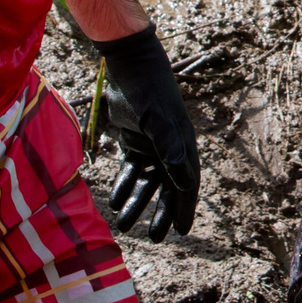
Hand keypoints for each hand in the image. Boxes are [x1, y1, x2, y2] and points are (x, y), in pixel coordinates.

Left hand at [98, 26, 200, 238]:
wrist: (129, 64)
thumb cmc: (146, 91)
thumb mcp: (156, 119)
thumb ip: (169, 148)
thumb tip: (184, 181)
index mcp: (183, 145)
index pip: (187, 184)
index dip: (184, 208)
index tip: (180, 231)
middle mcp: (170, 148)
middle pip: (168, 188)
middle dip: (161, 213)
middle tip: (155, 238)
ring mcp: (152, 145)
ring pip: (147, 182)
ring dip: (138, 203)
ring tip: (124, 225)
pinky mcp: (134, 141)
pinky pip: (131, 170)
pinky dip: (124, 185)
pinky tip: (115, 200)